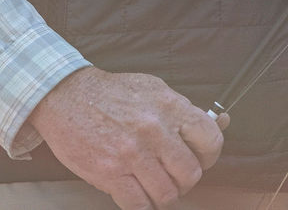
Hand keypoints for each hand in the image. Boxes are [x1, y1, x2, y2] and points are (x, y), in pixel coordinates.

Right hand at [25, 66, 227, 208]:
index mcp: (168, 106)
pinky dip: (140, 204)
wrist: (65, 95)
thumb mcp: (153, 90)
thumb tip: (223, 123)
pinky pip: (139, 205)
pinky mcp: (109, 172)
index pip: (211, 141)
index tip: (196, 158)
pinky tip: (133, 191)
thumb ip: (184, 110)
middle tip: (169, 174)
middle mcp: (153, 129)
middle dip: (182, 180)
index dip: (207, 156)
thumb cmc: (111, 94)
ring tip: (149, 183)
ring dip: (161, 194)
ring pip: (167, 194)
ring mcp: (131, 153)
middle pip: (190, 175)